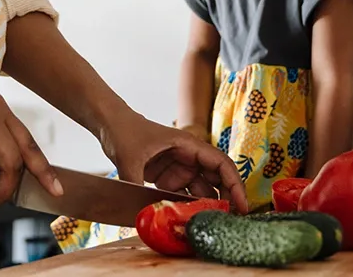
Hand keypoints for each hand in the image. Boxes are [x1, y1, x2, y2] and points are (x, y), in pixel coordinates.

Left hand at [102, 112, 247, 213]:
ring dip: (205, 209)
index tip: (241, 206)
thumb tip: (141, 210)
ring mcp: (180, 170)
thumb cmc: (125, 131)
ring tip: (207, 228)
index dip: (235, 185)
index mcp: (188, 145)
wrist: (111, 125)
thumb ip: (136, 184)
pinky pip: (184, 197)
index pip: (221, 164)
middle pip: (217, 181)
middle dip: (226, 201)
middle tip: (230, 224)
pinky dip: (187, 210)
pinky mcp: (169, 179)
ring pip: (201, 192)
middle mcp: (189, 158)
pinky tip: (187, 224)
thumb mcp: (129, 158)